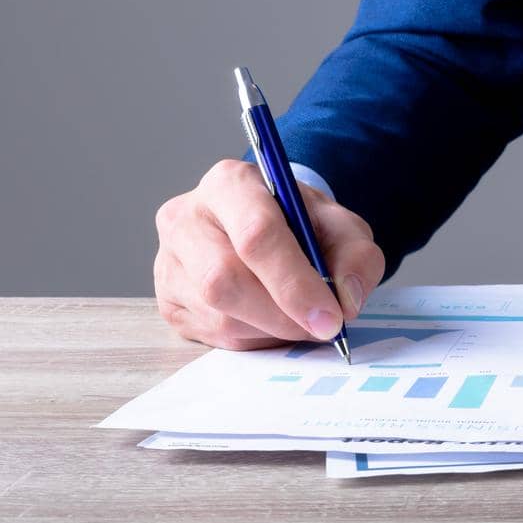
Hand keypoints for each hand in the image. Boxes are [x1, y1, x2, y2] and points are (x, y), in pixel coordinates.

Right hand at [153, 160, 384, 349]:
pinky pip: (212, 335)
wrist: (266, 228)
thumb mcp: (340, 225)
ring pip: (218, 314)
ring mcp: (168, 262)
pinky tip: (273, 322)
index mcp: (230, 184)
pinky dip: (254, 338)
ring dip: (272, 329)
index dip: (295, 282)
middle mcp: (186, 218)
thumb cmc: (301, 224)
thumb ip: (355, 254)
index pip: (256, 235)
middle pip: (224, 279)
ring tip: (301, 318)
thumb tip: (347, 298)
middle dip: (282, 314)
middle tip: (323, 327)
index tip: (330, 315)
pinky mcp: (167, 301)